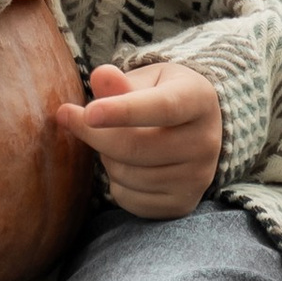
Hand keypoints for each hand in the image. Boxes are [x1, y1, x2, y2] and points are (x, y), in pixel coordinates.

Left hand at [58, 59, 222, 217]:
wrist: (194, 129)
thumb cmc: (161, 96)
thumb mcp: (146, 79)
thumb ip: (120, 81)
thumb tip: (100, 76)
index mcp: (199, 100)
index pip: (162, 108)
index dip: (123, 111)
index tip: (88, 113)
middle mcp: (205, 141)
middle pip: (136, 147)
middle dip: (96, 135)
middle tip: (75, 119)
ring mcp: (197, 177)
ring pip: (127, 175)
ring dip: (106, 158)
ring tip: (116, 141)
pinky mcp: (183, 204)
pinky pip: (129, 199)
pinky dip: (116, 183)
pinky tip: (127, 165)